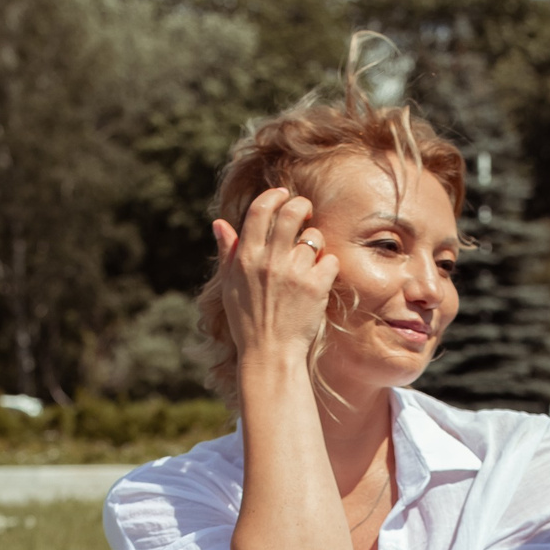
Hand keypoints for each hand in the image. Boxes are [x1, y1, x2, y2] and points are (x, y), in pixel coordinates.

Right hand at [210, 188, 338, 370]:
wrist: (269, 354)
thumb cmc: (247, 322)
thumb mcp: (229, 286)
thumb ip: (227, 252)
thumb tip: (219, 223)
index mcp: (246, 258)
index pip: (260, 211)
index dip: (274, 196)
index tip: (282, 195)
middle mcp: (269, 261)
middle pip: (291, 213)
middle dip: (301, 206)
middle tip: (305, 212)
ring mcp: (294, 273)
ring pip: (314, 237)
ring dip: (315, 242)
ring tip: (310, 255)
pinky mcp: (315, 287)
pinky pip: (330, 261)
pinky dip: (328, 266)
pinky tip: (320, 277)